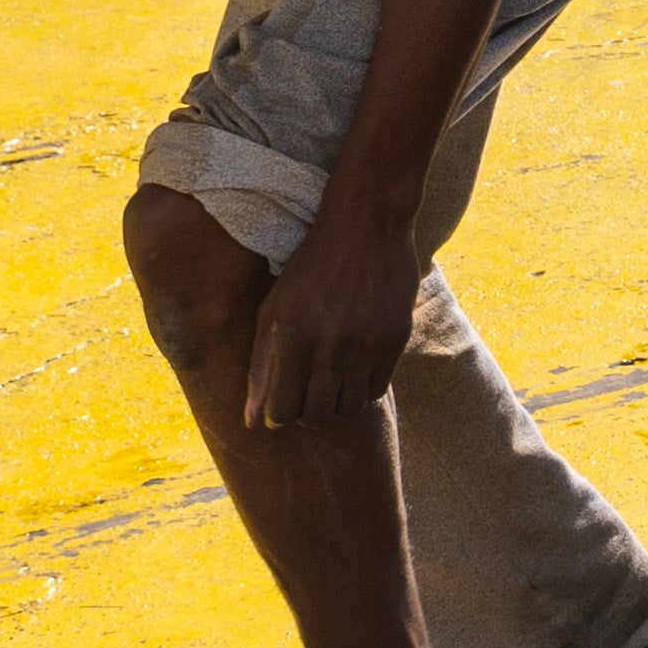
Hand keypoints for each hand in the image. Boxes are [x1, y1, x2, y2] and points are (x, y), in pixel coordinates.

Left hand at [241, 210, 421, 434]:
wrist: (366, 225)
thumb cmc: (309, 268)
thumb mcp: (273, 311)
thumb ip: (260, 368)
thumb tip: (251, 422)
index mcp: (295, 338)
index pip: (283, 410)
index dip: (279, 415)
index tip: (281, 404)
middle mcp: (332, 345)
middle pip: (317, 415)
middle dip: (306, 413)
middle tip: (305, 395)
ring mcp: (368, 342)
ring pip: (350, 407)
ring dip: (335, 403)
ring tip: (329, 383)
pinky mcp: (396, 337)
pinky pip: (377, 388)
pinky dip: (362, 388)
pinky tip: (353, 368)